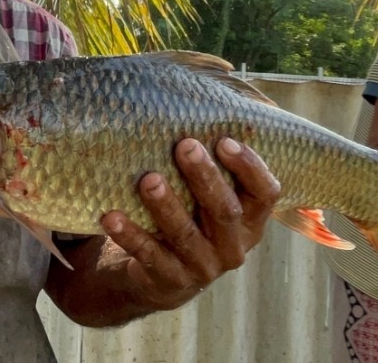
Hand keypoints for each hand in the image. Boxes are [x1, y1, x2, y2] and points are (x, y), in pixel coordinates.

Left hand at [99, 138, 280, 310]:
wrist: (165, 276)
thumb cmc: (192, 216)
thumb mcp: (210, 195)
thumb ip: (216, 160)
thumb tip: (211, 96)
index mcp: (251, 220)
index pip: (266, 194)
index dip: (250, 168)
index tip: (224, 140)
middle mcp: (233, 246)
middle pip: (225, 211)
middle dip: (204, 177)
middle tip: (184, 145)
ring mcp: (203, 267)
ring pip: (185, 234)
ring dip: (166, 205)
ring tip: (147, 179)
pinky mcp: (170, 281)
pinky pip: (149, 257)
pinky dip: (130, 235)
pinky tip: (110, 216)